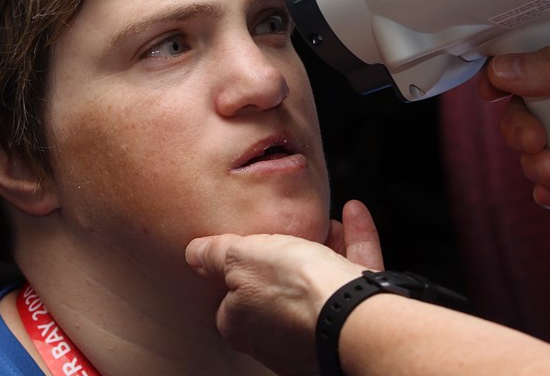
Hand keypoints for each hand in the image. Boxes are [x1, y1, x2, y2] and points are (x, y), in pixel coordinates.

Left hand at [185, 200, 382, 375]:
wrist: (351, 315)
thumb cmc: (292, 290)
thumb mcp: (241, 258)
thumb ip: (216, 254)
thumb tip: (194, 252)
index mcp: (242, 326)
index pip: (231, 298)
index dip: (240, 268)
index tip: (249, 245)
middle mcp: (278, 337)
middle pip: (278, 289)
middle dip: (287, 257)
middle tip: (291, 229)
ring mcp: (317, 332)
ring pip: (319, 284)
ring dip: (324, 246)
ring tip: (325, 219)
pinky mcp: (355, 319)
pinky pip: (353, 275)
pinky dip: (355, 242)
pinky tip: (353, 213)